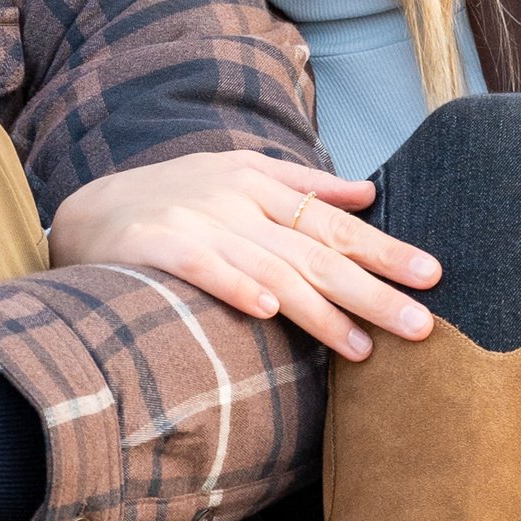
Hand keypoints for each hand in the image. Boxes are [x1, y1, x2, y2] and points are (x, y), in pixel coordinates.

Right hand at [47, 149, 437, 360]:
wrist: (87, 211)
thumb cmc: (174, 198)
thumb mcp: (239, 173)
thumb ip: (304, 185)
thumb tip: (368, 193)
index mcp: (262, 185)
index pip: (335, 224)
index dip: (385, 249)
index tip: (432, 275)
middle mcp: (237, 202)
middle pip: (316, 252)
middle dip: (373, 289)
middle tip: (421, 324)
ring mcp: (198, 222)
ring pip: (272, 270)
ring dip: (319, 311)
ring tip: (363, 347)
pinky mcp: (158, 244)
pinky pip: (204, 267)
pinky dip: (235, 286)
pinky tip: (268, 313)